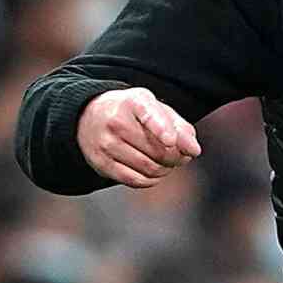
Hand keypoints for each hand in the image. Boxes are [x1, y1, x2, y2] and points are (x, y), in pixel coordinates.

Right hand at [76, 88, 200, 187]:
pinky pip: (135, 180)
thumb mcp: (156, 108)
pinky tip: (154, 172)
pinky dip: (152, 180)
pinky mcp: (101, 164)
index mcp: (134, 102)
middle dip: (177, 157)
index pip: (149, 114)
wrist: (89, 116)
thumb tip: (193, 150)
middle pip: (158, 150)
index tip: (170, 140)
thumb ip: (180, 127)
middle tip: (181, 156)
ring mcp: (106, 144)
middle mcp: (116, 121)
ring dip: (166, 170)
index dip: (161, 128)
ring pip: (149, 167)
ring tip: (167, 163)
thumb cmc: (132, 113)